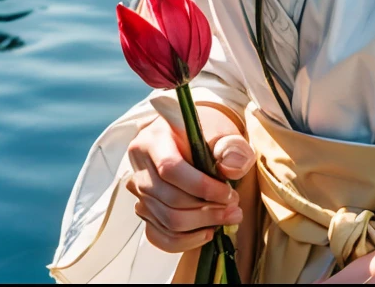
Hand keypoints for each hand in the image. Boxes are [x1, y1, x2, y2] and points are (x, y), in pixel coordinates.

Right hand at [125, 105, 256, 265]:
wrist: (191, 140)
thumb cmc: (206, 134)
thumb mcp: (223, 132)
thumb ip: (232, 147)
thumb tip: (232, 168)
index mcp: (153, 139)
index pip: (170, 168)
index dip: (202, 187)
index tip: (229, 194)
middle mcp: (139, 166)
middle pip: (170, 200)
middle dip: (207, 211)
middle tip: (235, 209)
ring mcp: (139, 191)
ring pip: (166, 220)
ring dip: (201, 225)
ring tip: (228, 217)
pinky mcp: (144, 210)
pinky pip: (158, 236)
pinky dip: (185, 241)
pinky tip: (207, 232)